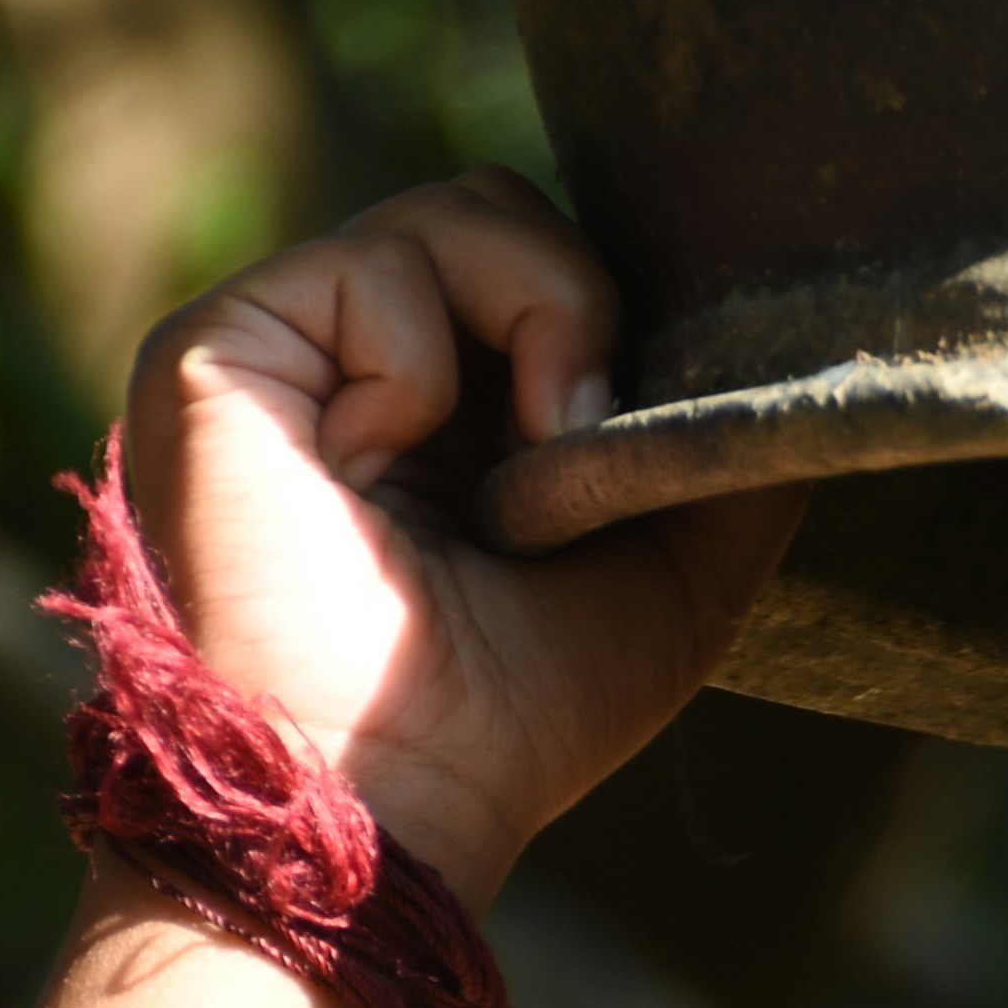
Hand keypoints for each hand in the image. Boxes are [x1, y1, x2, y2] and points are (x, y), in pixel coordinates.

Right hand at [119, 170, 803, 901]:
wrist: (388, 800)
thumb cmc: (516, 718)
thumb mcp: (680, 576)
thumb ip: (726, 456)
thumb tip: (789, 353)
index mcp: (456, 406)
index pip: (549, 260)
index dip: (622, 303)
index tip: (656, 410)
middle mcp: (366, 364)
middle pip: (507, 207)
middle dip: (589, 300)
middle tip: (594, 439)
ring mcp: (289, 348)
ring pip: (458, 208)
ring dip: (539, 318)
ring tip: (531, 460)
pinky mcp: (218, 347)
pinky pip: (367, 265)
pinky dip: (420, 363)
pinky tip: (390, 466)